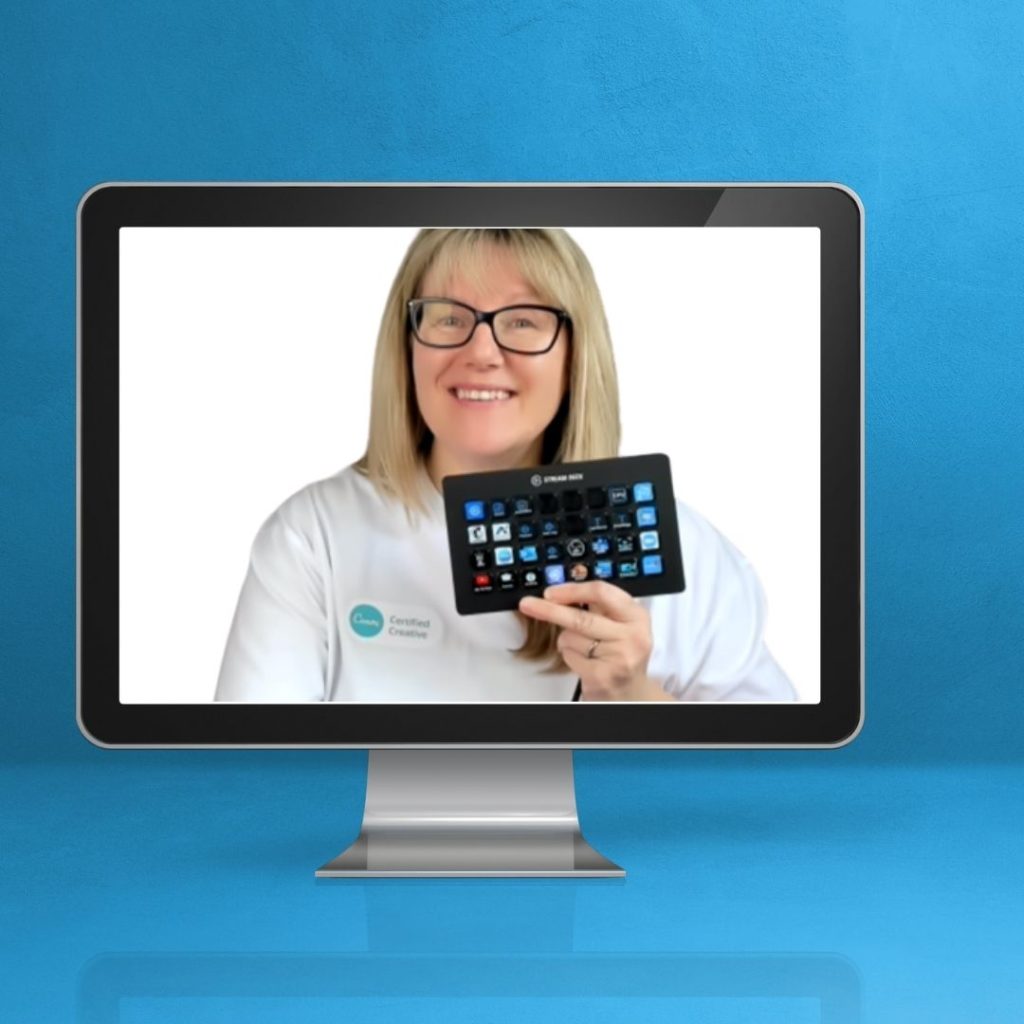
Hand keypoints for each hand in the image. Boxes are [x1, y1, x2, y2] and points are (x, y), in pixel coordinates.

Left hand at [518, 581, 669, 700]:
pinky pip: (569, 655)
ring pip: (571, 637)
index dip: (572, 590)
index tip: (550, 592)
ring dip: (567, 641)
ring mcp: (619, 657)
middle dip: (549, 610)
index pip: (601, 593)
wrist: (631, 692)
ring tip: (585, 649)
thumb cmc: (620, 653)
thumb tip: (561, 591)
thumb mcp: (620, 625)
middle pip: (580, 617)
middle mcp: (632, 636)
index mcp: (637, 616)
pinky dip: (569, 655)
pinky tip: (584, 661)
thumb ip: (598, 606)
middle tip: (527, 604)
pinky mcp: (602, 676)